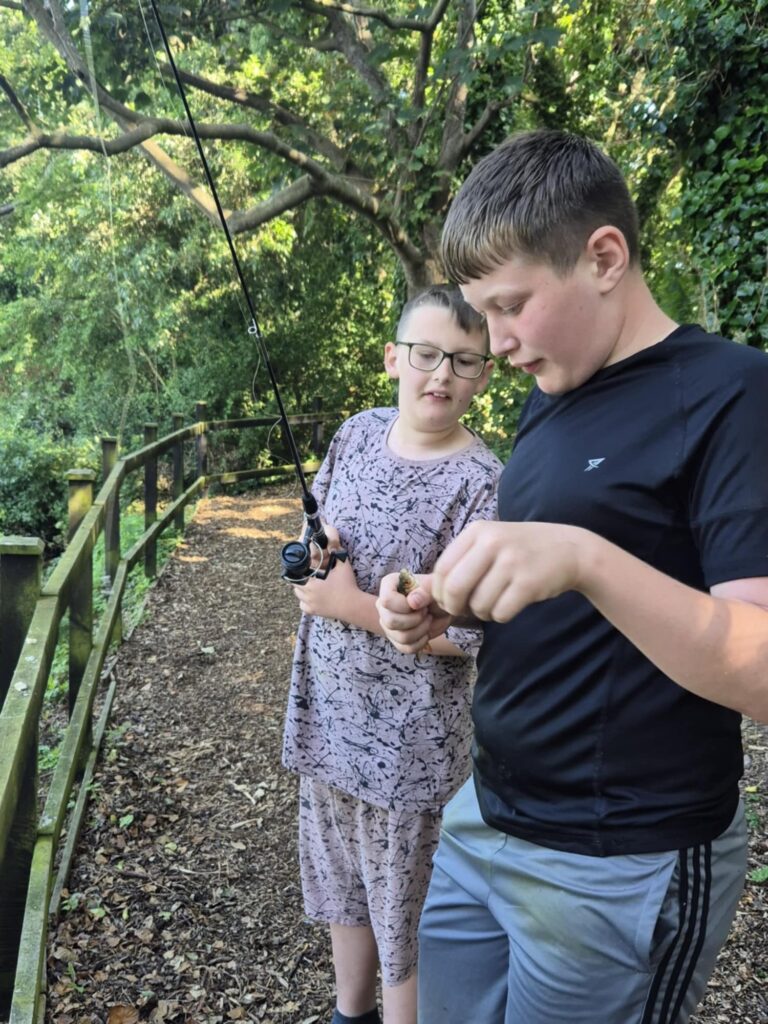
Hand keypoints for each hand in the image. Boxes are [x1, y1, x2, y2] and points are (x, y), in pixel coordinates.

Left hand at [292, 525, 357, 618]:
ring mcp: (309, 604)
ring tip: (312, 584)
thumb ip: (336, 551)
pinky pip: (303, 605)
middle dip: (301, 579)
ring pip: (298, 595)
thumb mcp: (342, 565)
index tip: (303, 569)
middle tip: (310, 575)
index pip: (294, 575)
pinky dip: (306, 601)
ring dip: (302, 589)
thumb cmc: (348, 584)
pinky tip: (314, 596)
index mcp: (311, 582)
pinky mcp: (313, 612)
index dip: (297, 571)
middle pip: (295, 585)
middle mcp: (307, 594)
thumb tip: (332, 541)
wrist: (353, 605)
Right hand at [376, 572, 452, 653]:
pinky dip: (421, 642)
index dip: (403, 606)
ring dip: (421, 630)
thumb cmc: (435, 592)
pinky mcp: (395, 639)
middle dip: (415, 620)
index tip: (418, 604)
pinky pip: (406, 648)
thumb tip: (412, 602)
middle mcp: (383, 605)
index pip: (386, 600)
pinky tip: (426, 632)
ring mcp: (387, 623)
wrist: (441, 608)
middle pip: (391, 621)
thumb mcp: (434, 588)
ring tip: (428, 619)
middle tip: (426, 611)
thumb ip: (424, 592)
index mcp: (389, 585)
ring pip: (400, 637)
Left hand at [432, 520, 588, 620]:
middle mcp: (493, 542)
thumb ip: (460, 562)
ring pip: (478, 604)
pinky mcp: (529, 583)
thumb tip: (425, 594)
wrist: (569, 549)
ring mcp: (512, 562)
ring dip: (483, 612)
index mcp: (478, 531)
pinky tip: (510, 605)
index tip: (449, 600)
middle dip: (454, 606)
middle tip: (465, 609)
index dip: (439, 592)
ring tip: (495, 601)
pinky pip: (500, 613)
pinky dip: (501, 616)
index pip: (441, 569)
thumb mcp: (490, 542)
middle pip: (454, 588)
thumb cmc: (521, 550)